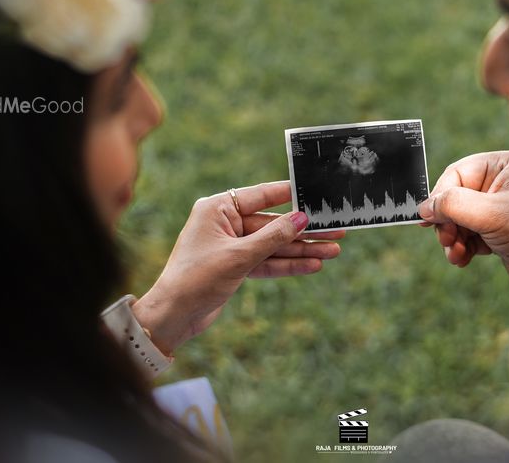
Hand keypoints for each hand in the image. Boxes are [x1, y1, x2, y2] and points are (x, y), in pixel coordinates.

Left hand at [132, 181, 342, 354]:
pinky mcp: (235, 267)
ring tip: (333, 250)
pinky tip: (313, 264)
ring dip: (301, 250)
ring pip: (274, 245)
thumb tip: (302, 218)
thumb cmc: (196, 279)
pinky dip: (288, 264)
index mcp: (217, 209)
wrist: (172, 316)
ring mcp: (231, 246)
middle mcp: (224, 223)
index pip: (260, 195)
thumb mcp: (239, 256)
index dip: (290, 194)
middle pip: (273, 224)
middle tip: (336, 230)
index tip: (316, 191)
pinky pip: (267, 262)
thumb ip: (273, 237)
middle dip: (304, 231)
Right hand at [418, 150, 508, 301]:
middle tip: (447, 240)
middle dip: (446, 222)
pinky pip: (467, 237)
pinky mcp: (499, 234)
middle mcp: (501, 184)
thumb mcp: (492, 215)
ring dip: (451, 238)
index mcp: (503, 166)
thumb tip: (424, 206)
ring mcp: (499, 210)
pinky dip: (460, 248)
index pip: (457, 174)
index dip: (440, 197)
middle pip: (454, 198)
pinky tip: (462, 259)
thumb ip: (454, 205)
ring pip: (458, 220)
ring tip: (455, 254)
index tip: (429, 220)